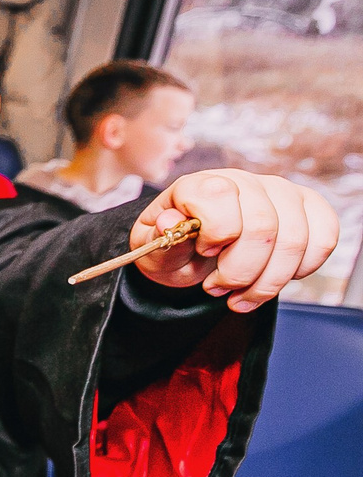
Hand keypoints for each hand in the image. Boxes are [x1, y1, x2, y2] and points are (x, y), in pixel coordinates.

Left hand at [128, 168, 339, 313]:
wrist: (195, 251)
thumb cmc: (175, 248)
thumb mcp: (154, 251)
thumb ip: (159, 239)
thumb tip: (169, 221)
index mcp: (200, 184)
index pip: (219, 197)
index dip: (214, 235)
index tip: (204, 252)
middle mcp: (244, 181)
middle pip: (262, 229)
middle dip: (240, 272)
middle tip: (217, 289)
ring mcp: (280, 192)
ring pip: (295, 240)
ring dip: (268, 282)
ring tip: (241, 295)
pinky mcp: (308, 207)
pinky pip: (324, 239)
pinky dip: (302, 270)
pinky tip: (274, 279)